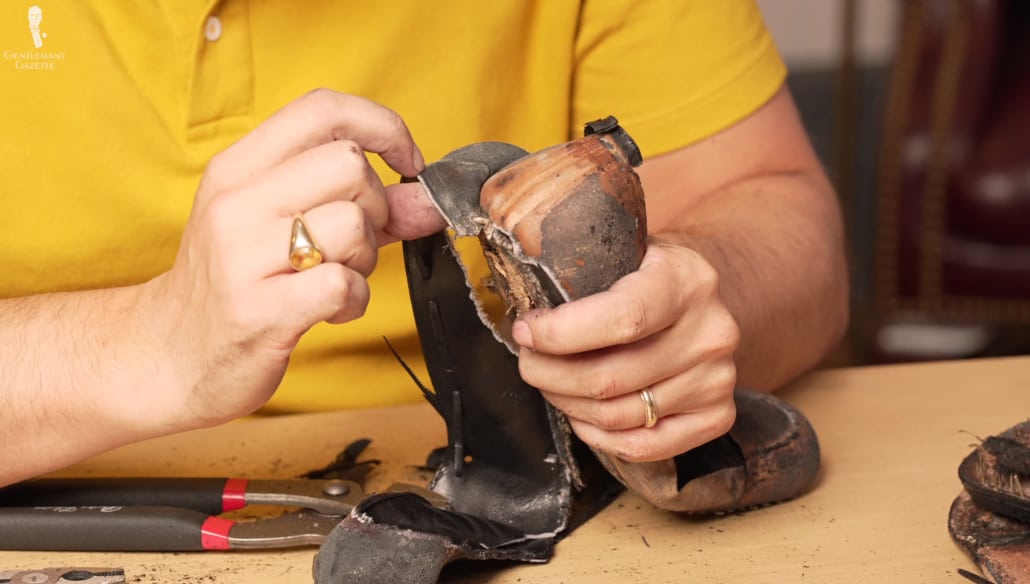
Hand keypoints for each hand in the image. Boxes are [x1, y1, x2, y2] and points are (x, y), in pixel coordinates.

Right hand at [130, 89, 442, 431]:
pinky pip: (343, 285)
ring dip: (365, 259)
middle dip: (376, 206)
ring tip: (335, 277)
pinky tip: (330, 309)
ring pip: (352, 224)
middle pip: (349, 165)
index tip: (406, 162)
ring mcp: (243, 257)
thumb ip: (359, 205)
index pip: (322, 109)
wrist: (168, 356)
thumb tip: (429, 198)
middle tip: (355, 242)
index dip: (383, 127)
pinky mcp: (260, 312)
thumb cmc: (233, 284)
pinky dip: (354, 300)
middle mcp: (236, 203)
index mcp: (238, 168)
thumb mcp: (281, 225)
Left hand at [512, 240, 739, 461]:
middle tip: (529, 362)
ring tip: (550, 384)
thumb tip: (519, 298)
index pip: (622, 319)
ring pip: (618, 415)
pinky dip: (600, 437)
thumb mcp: (625, 249)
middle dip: (550, 374)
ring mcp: (717, 379)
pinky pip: (644, 446)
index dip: (560, 334)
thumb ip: (581, 269)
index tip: (525, 332)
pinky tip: (581, 415)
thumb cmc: (648, 273)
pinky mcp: (717, 415)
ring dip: (569, 404)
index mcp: (687, 281)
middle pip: (611, 377)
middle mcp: (710, 333)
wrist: (704, 295)